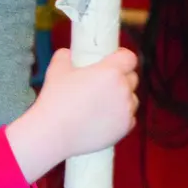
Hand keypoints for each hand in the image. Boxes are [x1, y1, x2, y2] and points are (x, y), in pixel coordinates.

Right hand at [5, 48, 138, 182]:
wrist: (54, 133)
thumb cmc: (56, 100)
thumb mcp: (57, 69)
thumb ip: (66, 56)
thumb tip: (68, 54)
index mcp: (110, 72)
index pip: (129, 58)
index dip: (122, 56)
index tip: (114, 58)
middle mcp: (123, 90)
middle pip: (132, 78)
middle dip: (122, 77)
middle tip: (104, 81)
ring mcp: (126, 111)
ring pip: (132, 99)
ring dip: (122, 98)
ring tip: (103, 102)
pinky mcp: (124, 129)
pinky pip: (129, 118)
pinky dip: (120, 116)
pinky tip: (103, 117)